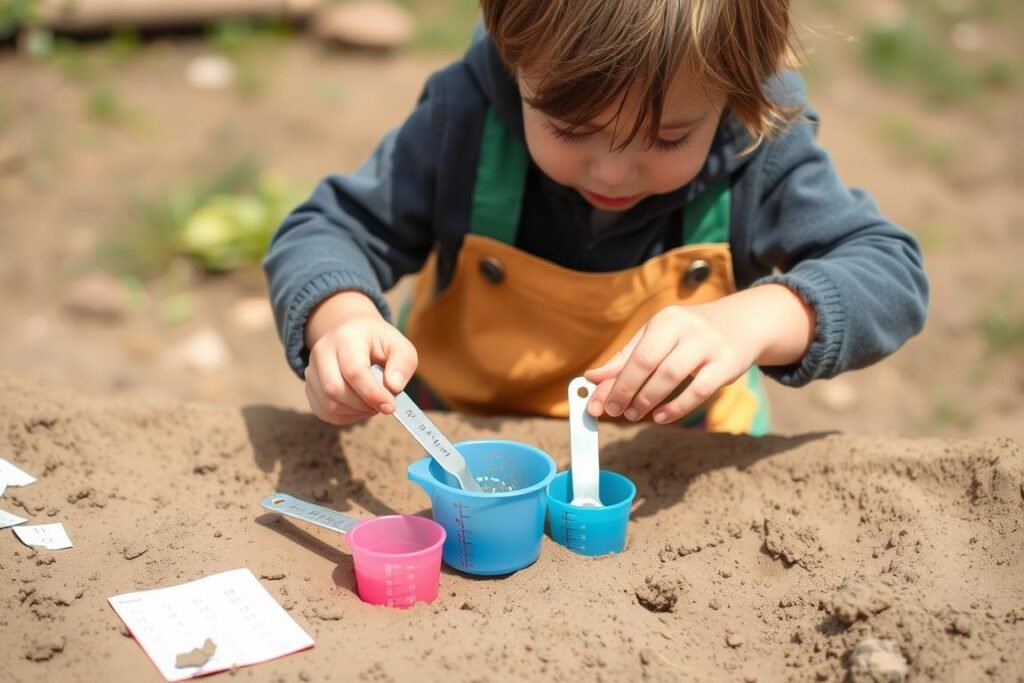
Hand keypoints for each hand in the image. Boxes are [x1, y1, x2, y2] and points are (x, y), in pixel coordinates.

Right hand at [303, 291, 417, 425]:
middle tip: (383, 403)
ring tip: (373, 402)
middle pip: (335, 390)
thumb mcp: (400, 346)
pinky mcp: (309, 387)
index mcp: (345, 337)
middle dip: (364, 405)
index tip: (390, 407)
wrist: (353, 334)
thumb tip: (393, 387)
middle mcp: (322, 351)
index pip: (354, 371)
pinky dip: (346, 416)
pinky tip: (360, 407)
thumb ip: (403, 364)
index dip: (373, 394)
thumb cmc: (379, 343)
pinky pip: (325, 413)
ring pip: (329, 405)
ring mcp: (311, 370)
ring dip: (356, 412)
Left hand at [584, 284, 814, 423]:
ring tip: (633, 414)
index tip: (597, 403)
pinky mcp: (727, 365)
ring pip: (671, 376)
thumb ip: (626, 358)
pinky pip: (699, 391)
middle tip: (614, 411)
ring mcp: (709, 346)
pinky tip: (661, 417)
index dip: (613, 381)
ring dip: (648, 399)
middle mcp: (687, 328)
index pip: (634, 354)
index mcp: (665, 320)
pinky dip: (677, 407)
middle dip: (626, 390)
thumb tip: (592, 378)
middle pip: (648, 363)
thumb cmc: (691, 333)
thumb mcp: (658, 337)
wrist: (744, 324)